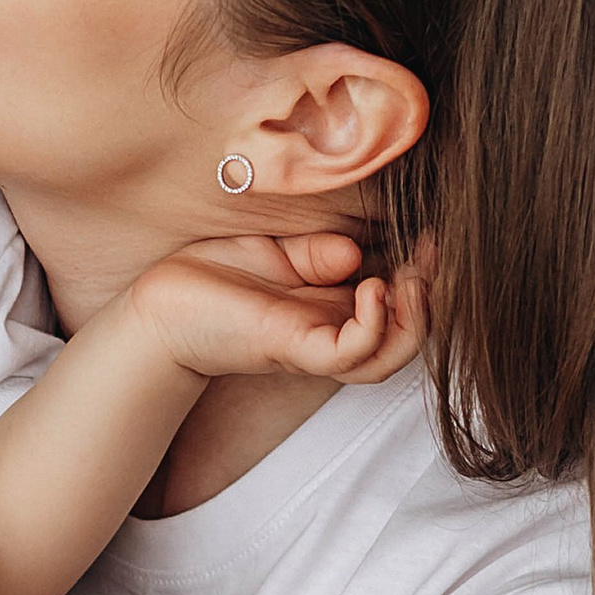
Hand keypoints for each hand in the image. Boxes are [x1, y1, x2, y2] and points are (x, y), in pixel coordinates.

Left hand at [126, 230, 428, 385]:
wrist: (159, 305)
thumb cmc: (215, 277)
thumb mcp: (280, 251)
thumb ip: (320, 252)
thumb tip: (358, 251)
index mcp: (332, 307)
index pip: (397, 303)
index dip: (425, 275)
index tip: (435, 237)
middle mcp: (330, 331)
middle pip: (406, 336)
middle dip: (432, 299)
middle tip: (434, 257)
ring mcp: (314, 345)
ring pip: (388, 357)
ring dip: (414, 320)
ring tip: (413, 279)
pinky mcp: (292, 350)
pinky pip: (349, 355)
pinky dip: (373, 326)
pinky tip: (374, 290)